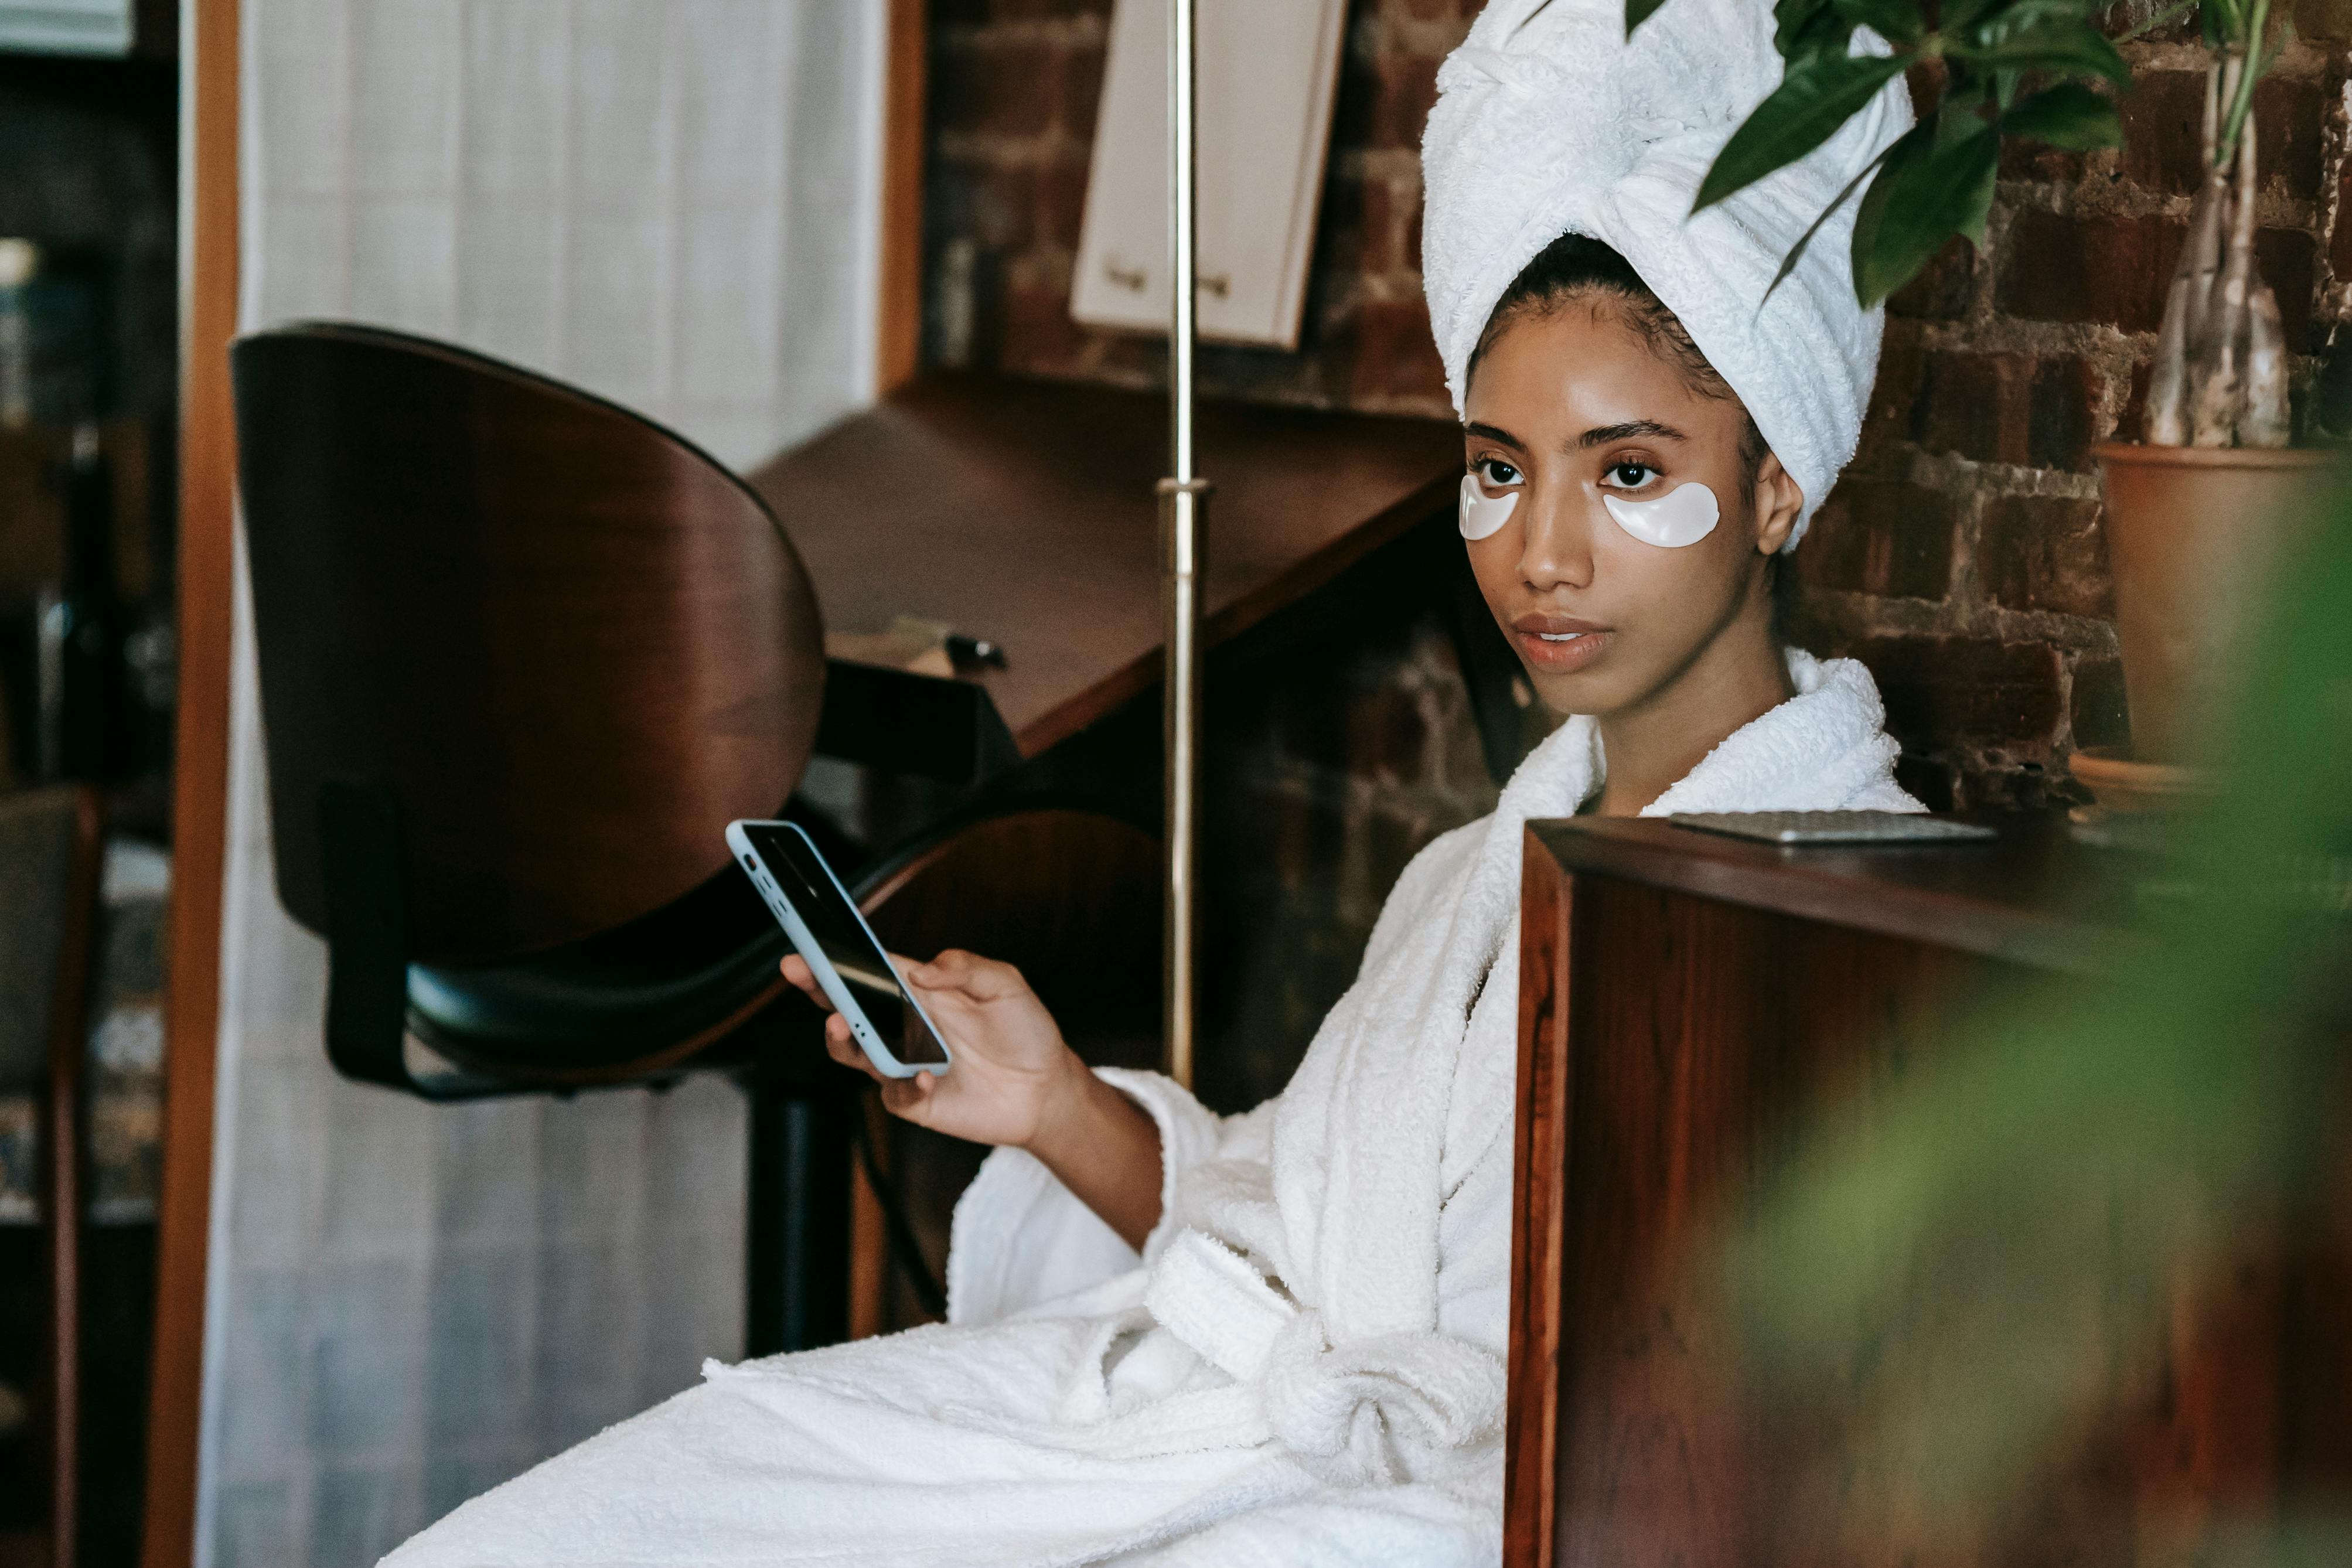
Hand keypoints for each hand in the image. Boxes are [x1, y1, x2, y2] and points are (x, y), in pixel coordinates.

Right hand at [781, 948, 1085, 1151]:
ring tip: (844, 1025)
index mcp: (919, 989)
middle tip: (800, 971)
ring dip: (844, 1038)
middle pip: (848, 1005)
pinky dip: (907, 1085)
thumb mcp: (1005, 984)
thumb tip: (921, 971)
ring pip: (855, 1051)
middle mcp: (903, 1024)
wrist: (1047, 1088)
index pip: (870, 969)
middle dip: (819, 987)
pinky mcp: (915, 1099)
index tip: (808, 945)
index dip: (836, 957)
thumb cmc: (1025, 1029)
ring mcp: (904, 1063)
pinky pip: (895, 1093)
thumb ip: (965, 969)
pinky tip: (930, 1077)